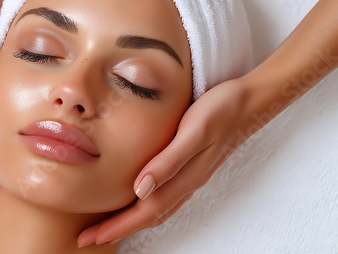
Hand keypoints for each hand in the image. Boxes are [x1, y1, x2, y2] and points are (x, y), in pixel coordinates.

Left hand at [78, 77, 260, 245]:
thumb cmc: (220, 112)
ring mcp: (190, 177)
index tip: (93, 237)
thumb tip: (140, 190)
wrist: (250, 102)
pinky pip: (165, 196)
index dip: (119, 226)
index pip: (145, 211)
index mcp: (184, 177)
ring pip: (157, 209)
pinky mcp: (191, 167)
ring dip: (131, 220)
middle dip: (118, 229)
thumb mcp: (194, 132)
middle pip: (148, 215)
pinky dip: (147, 206)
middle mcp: (186, 183)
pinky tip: (138, 199)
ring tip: (109, 226)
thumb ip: (169, 162)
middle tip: (90, 238)